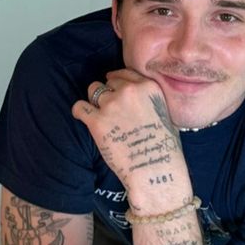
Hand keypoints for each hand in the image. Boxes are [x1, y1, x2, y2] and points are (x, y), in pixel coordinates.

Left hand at [71, 69, 190, 211]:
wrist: (156, 171)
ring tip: (100, 116)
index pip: (125, 74)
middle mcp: (129, 91)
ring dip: (95, 101)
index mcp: (148, 87)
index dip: (117, 81)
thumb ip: (150, 101)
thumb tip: (139, 101)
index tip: (112, 86)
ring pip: (93, 90)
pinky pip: (79, 107)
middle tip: (111, 112)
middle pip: (108, 82)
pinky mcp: (97, 121)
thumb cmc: (164, 148)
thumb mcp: (166, 114)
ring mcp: (112, 105)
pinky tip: (85, 119)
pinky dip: (80, 112)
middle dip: (108, 94)